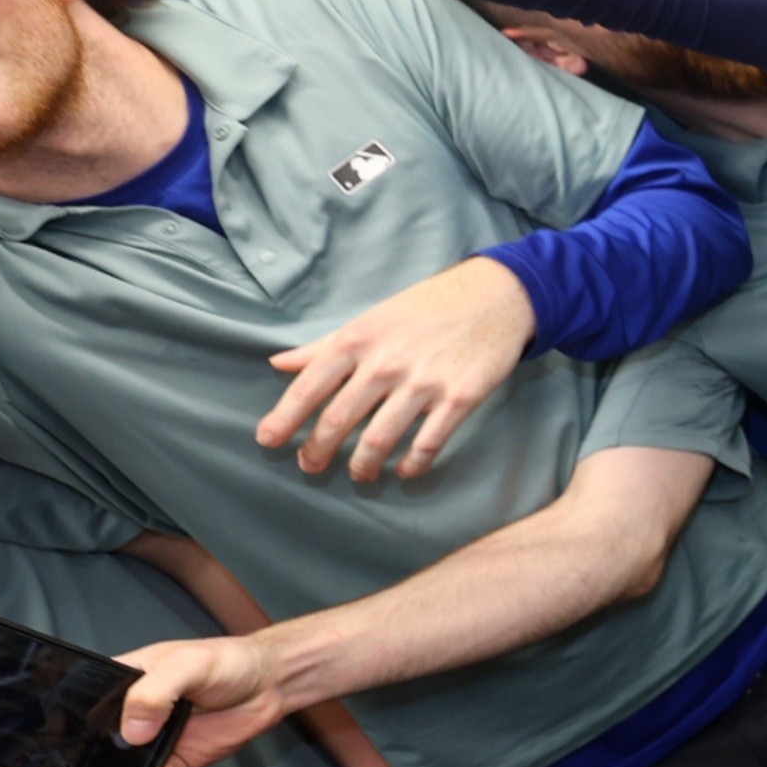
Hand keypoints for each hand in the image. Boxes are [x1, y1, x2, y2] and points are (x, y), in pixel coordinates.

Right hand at [0, 628, 298, 766]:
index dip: (28, 734)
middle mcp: (121, 720)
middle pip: (68, 752)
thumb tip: (130, 729)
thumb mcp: (189, 662)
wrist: (270, 683)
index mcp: (115, 687)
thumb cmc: (225, 660)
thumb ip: (156, 690)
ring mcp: (141, 748)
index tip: (0, 758)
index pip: (61, 709)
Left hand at [262, 256, 537, 479]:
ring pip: (377, 441)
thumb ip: (325, 345)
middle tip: (311, 465)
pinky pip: (426, 444)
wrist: (498, 293)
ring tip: (359, 473)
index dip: (284, 418)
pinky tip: (404, 468)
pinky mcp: (459, 397)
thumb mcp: (374, 317)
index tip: (267, 441)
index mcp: (361, 339)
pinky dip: (411, 465)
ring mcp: (424, 381)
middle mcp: (387, 361)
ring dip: (361, 466)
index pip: (309, 386)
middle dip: (317, 451)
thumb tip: (278, 363)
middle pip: (337, 421)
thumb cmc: (428, 307)